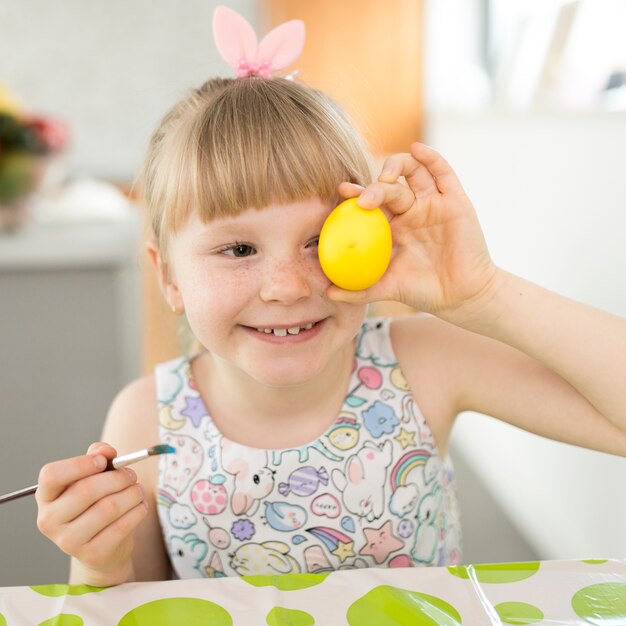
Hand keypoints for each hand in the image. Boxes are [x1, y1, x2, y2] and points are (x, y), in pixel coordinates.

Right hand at [36, 442, 146, 585]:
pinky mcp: (92, 554)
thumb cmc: (95, 503)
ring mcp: (68, 541)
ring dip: (132, 493)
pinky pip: (122, 526)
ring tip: (137, 491)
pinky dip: (138, 510)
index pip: (52, 475)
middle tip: (131, 475)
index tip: (103, 461)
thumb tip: (106, 451)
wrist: (101, 548)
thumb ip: (97, 455)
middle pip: (86, 490)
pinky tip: (139, 506)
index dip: (80, 464)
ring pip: (108, 507)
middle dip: (118, 478)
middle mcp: (49, 520)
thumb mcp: (92, 476)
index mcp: (46, 496)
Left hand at [328, 142, 497, 317]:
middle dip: (374, 187)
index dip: (355, 195)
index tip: (341, 192)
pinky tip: (417, 149)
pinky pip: (443, 172)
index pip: (370, 204)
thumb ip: (359, 289)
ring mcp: (432, 202)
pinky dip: (431, 157)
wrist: (461, 296)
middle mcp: (411, 210)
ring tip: (386, 176)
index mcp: (392, 226)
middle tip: (364, 200)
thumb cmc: (423, 291)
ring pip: (414, 171)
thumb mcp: (387, 288)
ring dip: (397, 165)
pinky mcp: (454, 199)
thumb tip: (327, 293)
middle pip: (389, 187)